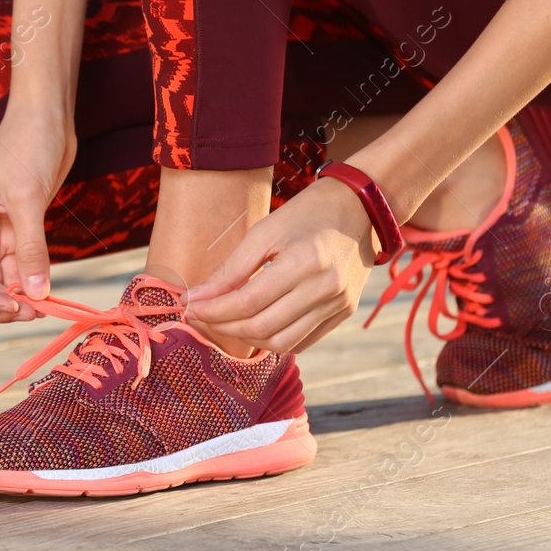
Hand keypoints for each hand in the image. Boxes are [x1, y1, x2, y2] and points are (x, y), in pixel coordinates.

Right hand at [0, 106, 74, 322]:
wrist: (47, 117)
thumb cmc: (28, 145)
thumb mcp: (28, 199)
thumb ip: (30, 249)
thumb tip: (35, 294)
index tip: (8, 306)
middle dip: (0, 300)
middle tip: (32, 314)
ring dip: (16, 293)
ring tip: (42, 307)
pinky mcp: (16, 226)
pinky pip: (17, 262)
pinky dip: (29, 278)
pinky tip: (45, 290)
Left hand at [183, 179, 376, 353]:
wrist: (360, 208)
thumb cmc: (306, 213)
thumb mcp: (264, 231)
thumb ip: (231, 268)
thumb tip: (198, 296)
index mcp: (303, 263)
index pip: (247, 302)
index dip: (213, 310)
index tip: (189, 305)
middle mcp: (325, 290)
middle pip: (262, 328)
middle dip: (223, 326)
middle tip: (201, 315)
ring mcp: (338, 305)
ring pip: (282, 343)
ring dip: (247, 338)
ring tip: (224, 322)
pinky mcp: (343, 313)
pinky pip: (302, 341)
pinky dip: (274, 339)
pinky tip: (254, 324)